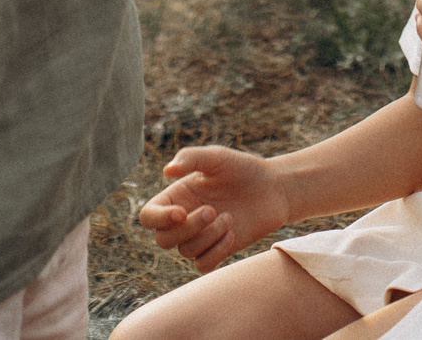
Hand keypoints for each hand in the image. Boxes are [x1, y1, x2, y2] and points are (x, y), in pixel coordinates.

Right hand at [135, 145, 290, 271]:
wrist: (273, 188)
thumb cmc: (242, 169)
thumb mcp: (217, 157)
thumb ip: (191, 158)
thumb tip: (166, 170)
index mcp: (176, 197)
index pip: (148, 217)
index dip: (159, 219)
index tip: (181, 212)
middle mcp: (183, 219)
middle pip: (163, 240)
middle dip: (188, 228)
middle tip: (213, 210)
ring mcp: (200, 237)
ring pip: (186, 251)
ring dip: (208, 236)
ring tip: (229, 217)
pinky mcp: (217, 251)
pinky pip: (203, 265)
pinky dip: (216, 252)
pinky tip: (232, 234)